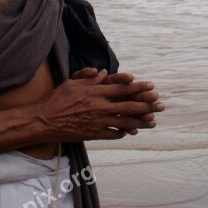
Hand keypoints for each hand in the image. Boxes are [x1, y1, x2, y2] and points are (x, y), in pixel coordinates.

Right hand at [41, 69, 163, 140]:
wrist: (46, 121)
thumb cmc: (58, 99)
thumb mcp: (72, 83)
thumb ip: (89, 78)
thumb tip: (103, 73)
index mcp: (96, 92)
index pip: (122, 89)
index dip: (138, 88)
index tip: (151, 86)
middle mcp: (100, 106)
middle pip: (129, 106)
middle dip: (147, 105)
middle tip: (160, 104)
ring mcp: (98, 122)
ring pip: (125, 122)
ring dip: (141, 122)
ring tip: (153, 121)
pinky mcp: (94, 134)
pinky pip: (114, 134)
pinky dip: (123, 132)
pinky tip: (131, 131)